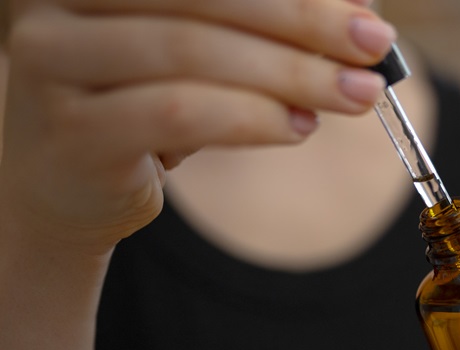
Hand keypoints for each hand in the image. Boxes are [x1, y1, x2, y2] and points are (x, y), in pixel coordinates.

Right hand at [0, 0, 394, 251]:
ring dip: (291, 73)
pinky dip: (252, 118)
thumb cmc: (144, 102)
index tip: (366, 11)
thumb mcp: (204, 48)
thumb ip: (262, 22)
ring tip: (353, 95)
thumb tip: (357, 5)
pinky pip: (179, 111)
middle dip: (304, 24)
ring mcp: (49, 58)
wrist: (68, 187)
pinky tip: (299, 128)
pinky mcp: (70, 128)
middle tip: (375, 50)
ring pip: (191, 51)